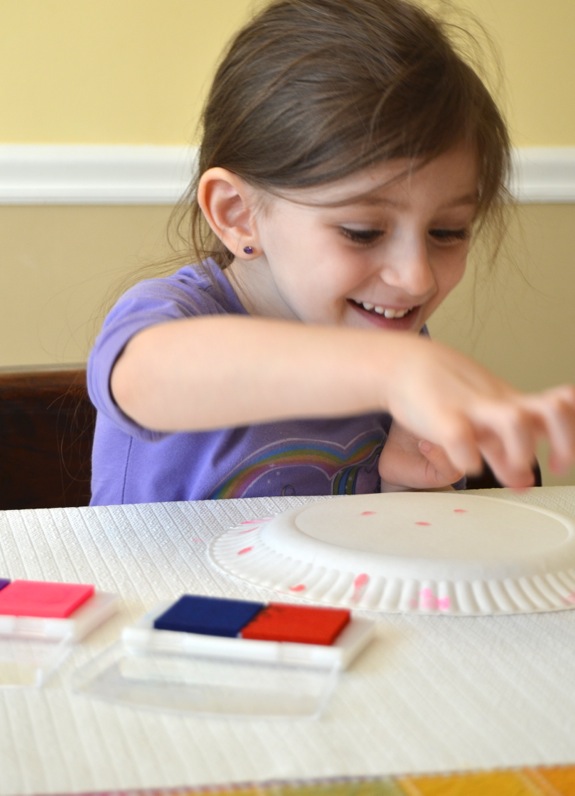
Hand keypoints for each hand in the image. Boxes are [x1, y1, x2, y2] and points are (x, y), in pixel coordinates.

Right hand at [381, 337, 574, 488]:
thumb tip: (525, 481)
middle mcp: (500, 404)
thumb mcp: (481, 422)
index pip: (562, 408)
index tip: (561, 463)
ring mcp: (474, 409)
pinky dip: (467, 460)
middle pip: (554, 411)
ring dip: (522, 450)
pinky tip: (466, 463)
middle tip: (555, 465)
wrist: (404, 365)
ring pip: (516, 421)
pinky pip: (461, 439)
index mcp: (513, 403)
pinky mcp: (443, 416)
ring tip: (511, 466)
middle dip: (565, 442)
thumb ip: (505, 452)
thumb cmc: (445, 394)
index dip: (573, 433)